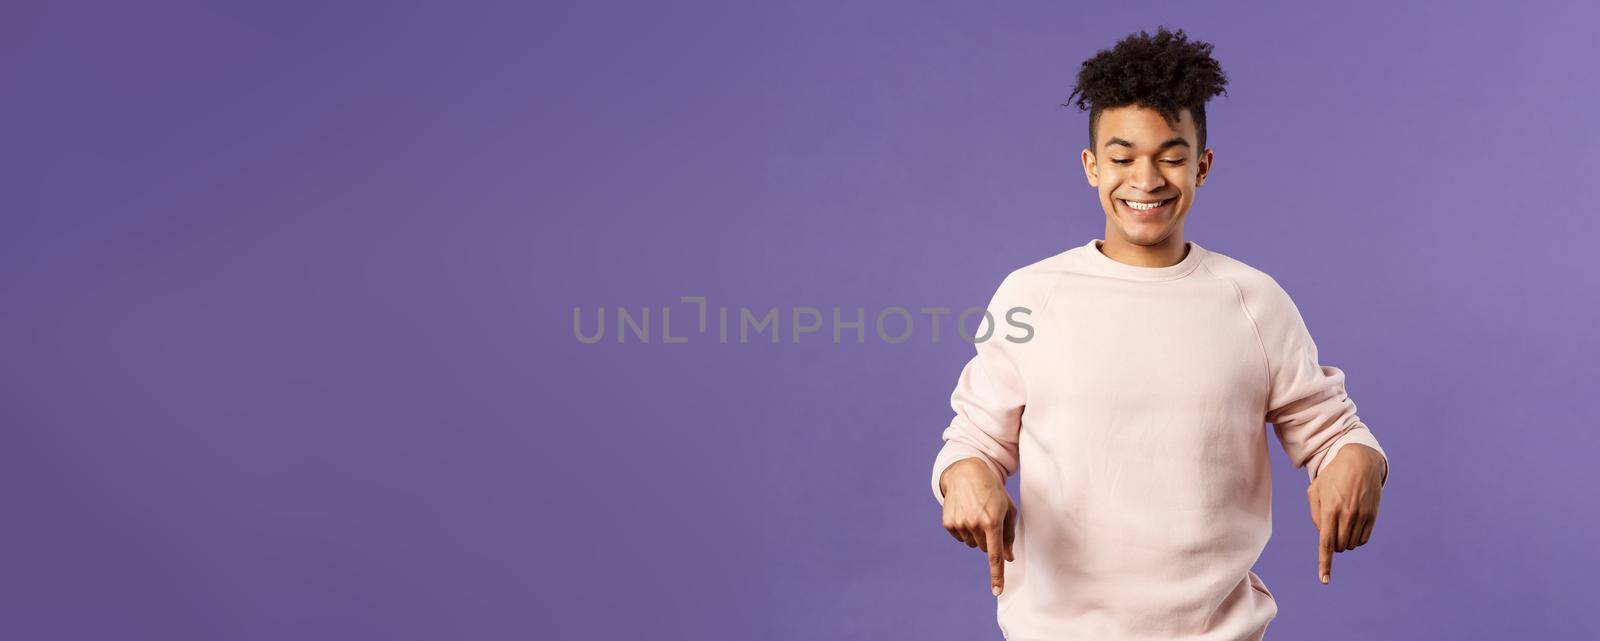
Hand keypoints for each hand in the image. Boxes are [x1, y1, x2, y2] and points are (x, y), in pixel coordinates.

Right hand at [940, 458, 1016, 595]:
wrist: (966, 473)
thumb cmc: (993, 491)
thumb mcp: (1007, 509)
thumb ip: (1008, 536)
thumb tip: (1008, 558)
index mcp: (993, 522)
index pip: (995, 555)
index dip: (997, 574)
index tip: (997, 591)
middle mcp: (975, 524)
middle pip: (984, 548)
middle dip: (988, 539)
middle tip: (988, 519)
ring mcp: (960, 524)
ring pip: (972, 544)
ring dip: (976, 534)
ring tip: (975, 512)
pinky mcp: (948, 523)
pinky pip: (960, 537)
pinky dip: (964, 530)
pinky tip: (965, 512)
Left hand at [1307, 444, 1384, 584]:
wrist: (1359, 461)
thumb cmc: (1332, 476)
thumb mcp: (1316, 491)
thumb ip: (1315, 515)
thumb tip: (1323, 535)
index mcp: (1330, 510)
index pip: (1326, 543)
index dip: (1325, 563)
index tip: (1324, 580)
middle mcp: (1347, 515)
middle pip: (1339, 546)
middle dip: (1333, 543)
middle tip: (1331, 527)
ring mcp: (1362, 516)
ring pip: (1351, 545)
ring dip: (1344, 540)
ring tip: (1341, 522)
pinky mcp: (1373, 516)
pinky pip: (1363, 540)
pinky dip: (1356, 538)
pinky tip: (1352, 525)